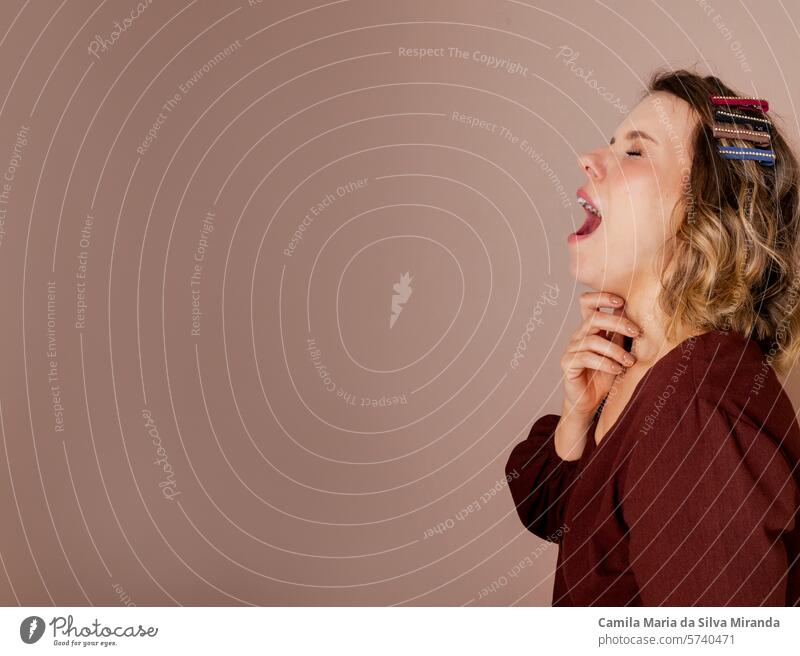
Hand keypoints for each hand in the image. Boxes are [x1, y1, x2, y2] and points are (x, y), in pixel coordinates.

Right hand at [559, 292, 640, 419]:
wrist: (590, 401)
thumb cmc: (605, 375)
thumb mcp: (618, 350)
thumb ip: (621, 333)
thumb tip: (635, 310)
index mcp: (590, 328)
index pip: (587, 302)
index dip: (601, 296)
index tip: (621, 302)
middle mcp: (579, 335)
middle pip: (593, 318)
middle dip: (617, 322)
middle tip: (636, 332)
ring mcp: (571, 349)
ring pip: (593, 340)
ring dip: (615, 350)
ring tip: (629, 361)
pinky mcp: (568, 364)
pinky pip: (586, 358)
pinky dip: (605, 363)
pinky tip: (617, 370)